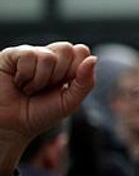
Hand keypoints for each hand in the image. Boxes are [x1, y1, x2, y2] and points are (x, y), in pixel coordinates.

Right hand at [0, 43, 95, 172]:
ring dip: (40, 79)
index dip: (76, 69)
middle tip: (45, 88)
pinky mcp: (12, 55)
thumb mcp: (69, 102)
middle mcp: (48, 57)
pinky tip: (18, 82)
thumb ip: (85, 82)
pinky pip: (28, 55)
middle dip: (59, 74)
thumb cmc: (38, 114)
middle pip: (68, 49)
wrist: (9, 126)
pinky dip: (25, 74)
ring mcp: (30, 54)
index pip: (81, 51)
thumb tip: (93, 58)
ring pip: (48, 55)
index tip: (63, 86)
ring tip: (29, 89)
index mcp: (65, 66)